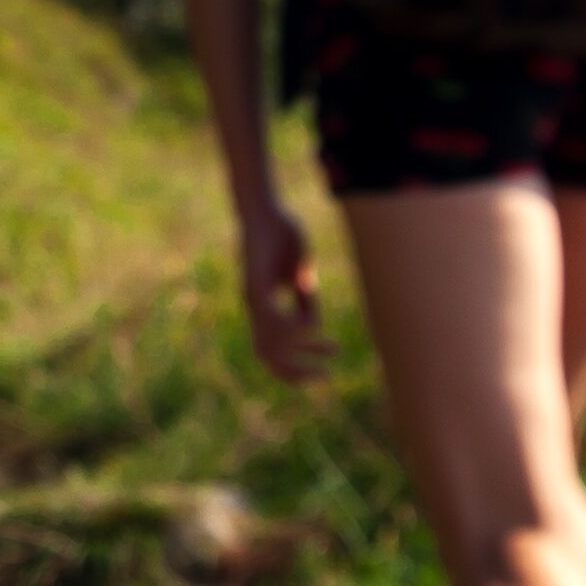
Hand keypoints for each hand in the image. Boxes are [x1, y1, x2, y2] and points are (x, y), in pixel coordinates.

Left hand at [236, 197, 329, 380]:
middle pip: (268, 355)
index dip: (301, 360)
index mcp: (264, 306)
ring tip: (332, 349)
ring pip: (268, 341)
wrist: (263, 208)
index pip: (277, 347)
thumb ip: (303, 295)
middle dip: (295, 372)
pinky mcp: (255, 280)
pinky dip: (289, 327)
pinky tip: (310, 327)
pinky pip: (269, 314)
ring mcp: (253, 295)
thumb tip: (313, 324)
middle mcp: (255, 306)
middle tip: (324, 377)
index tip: (329, 361)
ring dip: (300, 351)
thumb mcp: (298, 271)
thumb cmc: (280, 234)